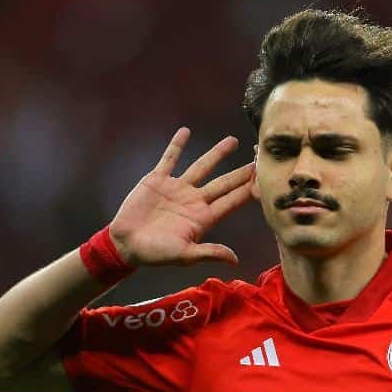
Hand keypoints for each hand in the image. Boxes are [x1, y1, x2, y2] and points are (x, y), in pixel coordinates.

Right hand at [108, 127, 254, 266]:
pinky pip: (169, 159)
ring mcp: (177, 189)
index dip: (249, 189)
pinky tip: (185, 131)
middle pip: (224, 182)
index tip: (265, 178)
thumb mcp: (184, 256)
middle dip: (241, 171)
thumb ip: (209, 252)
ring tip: (233, 141)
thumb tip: (235, 260)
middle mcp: (194, 200)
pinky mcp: (157, 181)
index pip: (232, 201)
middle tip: (260, 156)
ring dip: (217, 154)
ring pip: (202, 166)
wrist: (125, 245)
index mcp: (203, 218)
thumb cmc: (155, 254)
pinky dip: (176, 145)